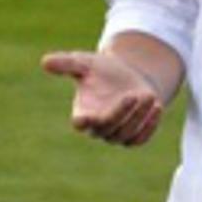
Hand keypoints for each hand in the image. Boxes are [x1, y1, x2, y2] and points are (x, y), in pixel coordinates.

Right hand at [41, 50, 162, 145]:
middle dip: (121, 113)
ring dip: (138, 118)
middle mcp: (98, 127)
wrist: (128, 77)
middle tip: (134, 95)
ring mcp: (116, 134)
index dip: (82, 122)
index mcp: (83, 112)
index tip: (84, 117)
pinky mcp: (133, 136)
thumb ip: (66, 64)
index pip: (80, 123)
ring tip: (149, 96)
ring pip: (125, 134)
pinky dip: (148, 127)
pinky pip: (139, 139)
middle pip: (107, 128)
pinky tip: (157, 108)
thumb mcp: (85, 62)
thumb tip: (44, 61)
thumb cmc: (102, 70)